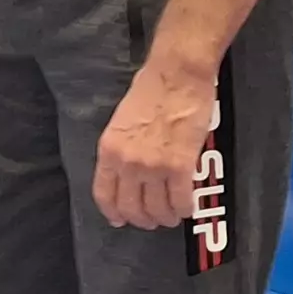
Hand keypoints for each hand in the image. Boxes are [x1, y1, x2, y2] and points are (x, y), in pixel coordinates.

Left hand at [92, 61, 221, 230]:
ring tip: (171, 215)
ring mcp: (154, 167)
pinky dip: (185, 209)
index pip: (104, 194)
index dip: (113, 212)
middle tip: (152, 219)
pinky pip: (181, 201)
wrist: (177, 74)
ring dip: (166, 217)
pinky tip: (187, 207)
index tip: (119, 219)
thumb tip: (127, 168)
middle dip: (143, 220)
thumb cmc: (153, 88)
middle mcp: (128, 163)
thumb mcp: (122, 120)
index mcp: (110, 149)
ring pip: (157, 209)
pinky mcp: (181, 167)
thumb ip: (122, 147)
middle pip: (131, 208)